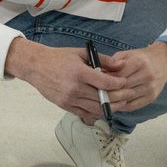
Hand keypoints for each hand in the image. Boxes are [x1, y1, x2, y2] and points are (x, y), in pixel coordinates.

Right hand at [4, 37, 126, 121]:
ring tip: (121, 103)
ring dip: (111, 107)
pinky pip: (85, 113)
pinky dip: (97, 112)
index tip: (126, 82)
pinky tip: (105, 108)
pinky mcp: (65, 106)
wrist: (36, 66)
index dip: (118, 84)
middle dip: (120, 97)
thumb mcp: (81, 53)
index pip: (105, 83)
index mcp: (79, 73)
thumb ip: (102, 59)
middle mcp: (75, 88)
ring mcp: (69, 99)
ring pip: (96, 108)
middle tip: (130, 94)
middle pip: (103, 98)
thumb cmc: (59, 57)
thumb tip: (121, 65)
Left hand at [100, 41, 166, 112]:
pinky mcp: (152, 98)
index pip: (119, 75)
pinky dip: (122, 106)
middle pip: (122, 88)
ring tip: (103, 99)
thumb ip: (114, 62)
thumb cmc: (142, 57)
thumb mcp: (127, 54)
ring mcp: (150, 88)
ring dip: (114, 100)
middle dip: (108, 91)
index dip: (106, 80)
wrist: (163, 61)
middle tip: (97, 92)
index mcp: (139, 62)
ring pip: (127, 98)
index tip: (97, 82)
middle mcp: (146, 76)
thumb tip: (100, 74)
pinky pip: (133, 106)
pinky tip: (114, 103)